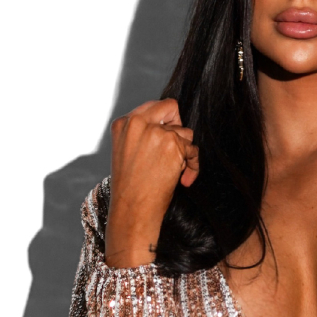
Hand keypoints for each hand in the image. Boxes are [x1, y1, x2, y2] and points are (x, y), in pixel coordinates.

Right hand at [105, 98, 198, 268]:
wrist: (132, 209)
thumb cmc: (130, 188)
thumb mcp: (126, 152)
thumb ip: (141, 135)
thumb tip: (167, 128)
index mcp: (123, 124)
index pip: (151, 107)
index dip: (163, 122)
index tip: (165, 138)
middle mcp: (138, 123)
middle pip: (170, 107)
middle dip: (178, 127)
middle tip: (176, 147)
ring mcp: (156, 132)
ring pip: (185, 132)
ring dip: (184, 152)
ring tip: (173, 171)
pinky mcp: (173, 145)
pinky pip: (193, 150)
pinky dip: (193, 166)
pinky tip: (183, 179)